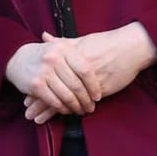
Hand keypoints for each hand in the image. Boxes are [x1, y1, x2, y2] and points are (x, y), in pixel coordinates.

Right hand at [4, 35, 101, 118]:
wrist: (16, 59)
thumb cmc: (43, 55)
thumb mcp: (59, 48)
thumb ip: (78, 54)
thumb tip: (100, 69)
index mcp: (63, 48)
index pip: (85, 70)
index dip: (93, 85)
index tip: (98, 96)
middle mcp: (54, 58)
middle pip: (76, 84)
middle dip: (86, 100)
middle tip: (90, 107)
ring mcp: (44, 71)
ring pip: (66, 95)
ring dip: (75, 106)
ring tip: (80, 110)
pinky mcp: (36, 85)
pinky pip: (54, 101)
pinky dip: (62, 108)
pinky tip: (66, 110)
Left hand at [23, 23, 156, 122]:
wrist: (130, 47)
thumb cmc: (106, 43)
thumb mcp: (82, 40)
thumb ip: (62, 42)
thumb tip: (44, 36)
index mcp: (68, 56)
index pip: (48, 75)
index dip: (37, 86)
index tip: (26, 95)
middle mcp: (74, 69)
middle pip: (53, 88)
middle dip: (39, 102)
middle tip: (27, 111)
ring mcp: (86, 80)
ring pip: (65, 98)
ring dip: (50, 110)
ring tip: (37, 119)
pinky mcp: (100, 89)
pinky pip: (82, 103)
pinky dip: (71, 110)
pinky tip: (63, 117)